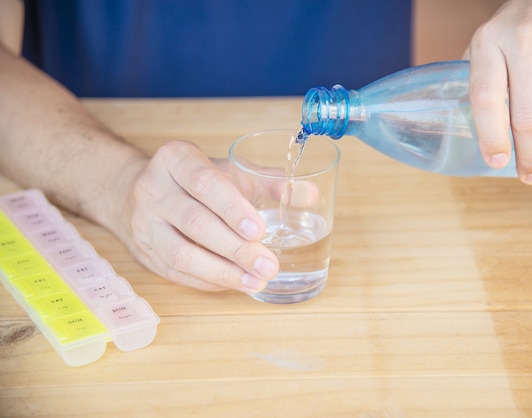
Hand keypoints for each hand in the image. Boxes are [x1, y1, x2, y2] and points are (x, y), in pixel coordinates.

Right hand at [119, 140, 278, 292]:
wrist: (134, 191)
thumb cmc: (193, 179)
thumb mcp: (226, 169)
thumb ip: (267, 180)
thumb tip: (310, 194)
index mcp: (175, 159)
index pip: (202, 182)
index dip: (232, 208)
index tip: (259, 230)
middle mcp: (153, 189)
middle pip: (195, 222)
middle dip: (235, 248)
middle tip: (268, 264)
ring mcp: (143, 223)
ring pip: (181, 254)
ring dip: (222, 271)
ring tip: (256, 280)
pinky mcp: (144, 252)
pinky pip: (176, 273)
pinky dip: (208, 281)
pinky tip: (235, 283)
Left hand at [466, 0, 531, 185]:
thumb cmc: (524, 19)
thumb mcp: (491, 37)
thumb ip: (479, 75)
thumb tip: (465, 124)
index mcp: (490, 42)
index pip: (485, 99)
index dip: (491, 138)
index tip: (497, 162)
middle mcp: (525, 43)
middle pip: (525, 116)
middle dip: (529, 157)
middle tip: (531, 179)